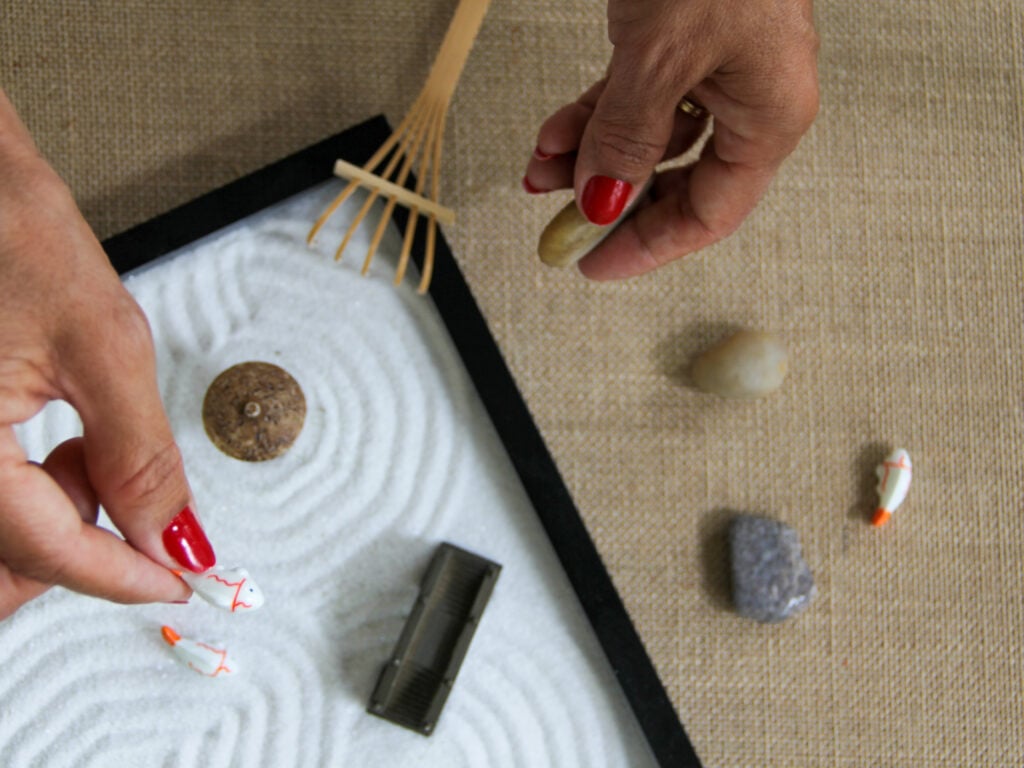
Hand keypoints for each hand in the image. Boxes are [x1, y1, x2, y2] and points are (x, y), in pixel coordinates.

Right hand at [0, 91, 215, 619]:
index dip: (125, 576)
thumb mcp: (101, 345)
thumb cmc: (6, 227)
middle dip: (79, 557)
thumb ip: (139, 456)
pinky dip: (29, 491)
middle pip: (6, 564)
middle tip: (140, 515)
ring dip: (56, 521)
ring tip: (96, 455)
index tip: (182, 580)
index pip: (46, 553)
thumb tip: (174, 536)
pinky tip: (62, 450)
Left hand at [524, 0, 818, 278]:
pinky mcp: (683, 46)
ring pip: (647, 144)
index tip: (592, 266)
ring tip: (540, 171)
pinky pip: (635, 101)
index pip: (709, 214)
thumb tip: (602, 203)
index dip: (647, 248)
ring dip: (589, 160)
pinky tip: (554, 133)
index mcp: (770, 117)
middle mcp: (750, 101)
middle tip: (558, 230)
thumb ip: (629, 138)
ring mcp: (717, 72)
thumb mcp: (661, 56)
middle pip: (677, 185)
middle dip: (610, 204)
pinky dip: (592, 118)